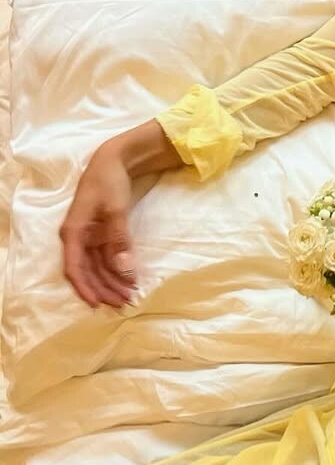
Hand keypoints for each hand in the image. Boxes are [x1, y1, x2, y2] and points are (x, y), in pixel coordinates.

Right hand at [60, 147, 138, 308]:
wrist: (115, 160)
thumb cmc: (109, 181)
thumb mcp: (115, 210)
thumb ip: (118, 240)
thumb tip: (124, 270)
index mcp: (73, 232)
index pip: (74, 267)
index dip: (85, 288)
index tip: (98, 304)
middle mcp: (78, 238)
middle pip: (87, 271)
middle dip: (104, 289)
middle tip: (124, 303)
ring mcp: (89, 236)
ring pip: (97, 267)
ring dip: (111, 282)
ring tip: (129, 295)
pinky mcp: (101, 233)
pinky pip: (105, 257)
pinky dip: (116, 269)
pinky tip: (129, 279)